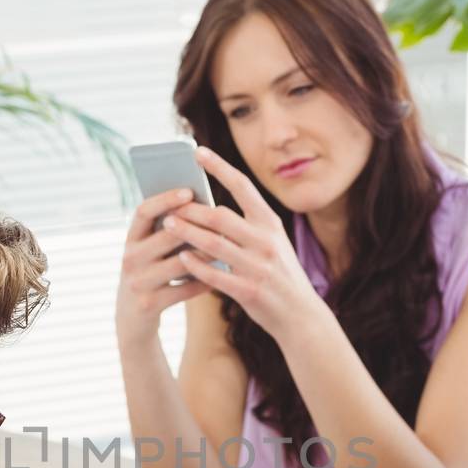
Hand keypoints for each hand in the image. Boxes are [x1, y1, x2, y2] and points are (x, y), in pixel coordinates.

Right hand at [116, 188, 212, 348]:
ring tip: (227, 245)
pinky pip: (184, 289)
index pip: (143, 211)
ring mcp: (138, 282)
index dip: (165, 199)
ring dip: (206, 253)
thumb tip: (202, 207)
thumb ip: (167, 232)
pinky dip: (205, 281)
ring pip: (179, 263)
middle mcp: (130, 258)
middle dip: (195, 226)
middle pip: (166, 235)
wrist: (132, 321)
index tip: (189, 191)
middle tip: (223, 217)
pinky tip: (222, 274)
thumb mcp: (150, 253)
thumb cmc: (151, 276)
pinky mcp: (149, 304)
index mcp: (130, 239)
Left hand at [159, 146, 328, 341]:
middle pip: (221, 216)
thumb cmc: (280, 275)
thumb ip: (248, 226)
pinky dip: (196, 266)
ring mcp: (258, 267)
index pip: (243, 187)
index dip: (219, 167)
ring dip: (187, 233)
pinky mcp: (249, 291)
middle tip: (169, 202)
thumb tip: (210, 209)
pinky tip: (181, 258)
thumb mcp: (272, 244)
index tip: (198, 152)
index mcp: (271, 224)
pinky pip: (215, 275)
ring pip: (214, 244)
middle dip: (192, 208)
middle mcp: (266, 242)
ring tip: (167, 224)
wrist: (301, 316)